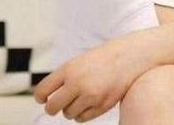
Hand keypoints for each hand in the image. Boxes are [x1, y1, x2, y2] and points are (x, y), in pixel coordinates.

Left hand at [34, 35, 153, 122]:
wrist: (132, 55)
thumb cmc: (106, 56)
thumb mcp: (82, 60)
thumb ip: (66, 75)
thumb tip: (47, 96)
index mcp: (69, 68)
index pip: (42, 91)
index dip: (41, 97)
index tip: (44, 98)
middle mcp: (77, 83)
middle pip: (52, 107)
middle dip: (54, 107)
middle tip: (59, 103)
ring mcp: (90, 95)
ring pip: (68, 114)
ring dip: (71, 108)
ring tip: (81, 96)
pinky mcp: (101, 105)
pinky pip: (82, 118)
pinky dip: (82, 114)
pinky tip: (89, 102)